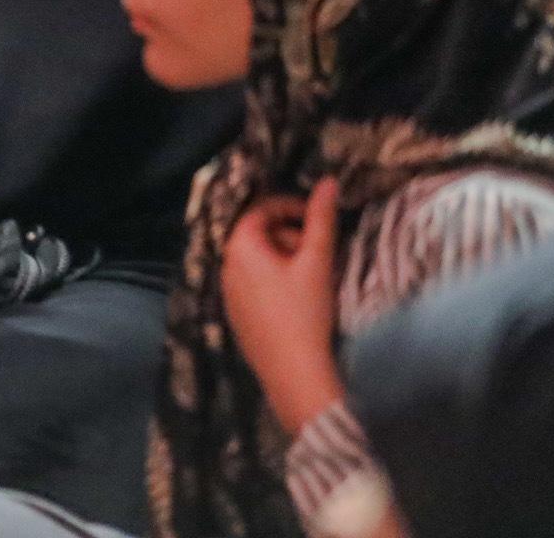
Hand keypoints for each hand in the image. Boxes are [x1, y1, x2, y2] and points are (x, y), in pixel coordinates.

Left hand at [221, 179, 343, 434]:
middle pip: (258, 235)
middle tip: (321, 251)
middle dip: (291, 235)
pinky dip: (276, 280)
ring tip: (314, 275)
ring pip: (257, 260)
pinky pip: (254, 284)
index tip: (319, 218)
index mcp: (239, 248)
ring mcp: (227, 292)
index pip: (260, 210)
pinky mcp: (236, 315)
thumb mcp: (316, 261)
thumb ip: (321, 219)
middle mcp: (225, 265)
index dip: (292, 207)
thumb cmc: (305, 312)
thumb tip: (328, 181)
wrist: (293, 372)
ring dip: (285, 258)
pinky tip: (300, 298)